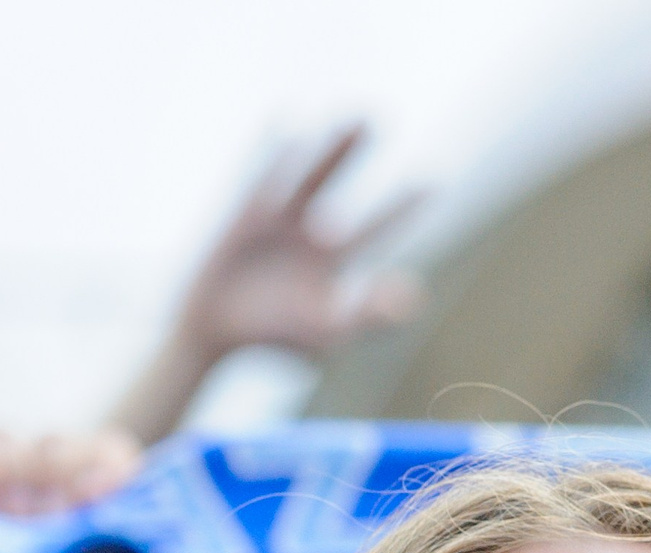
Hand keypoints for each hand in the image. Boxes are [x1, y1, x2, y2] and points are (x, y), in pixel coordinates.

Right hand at [111, 124, 421, 442]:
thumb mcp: (329, 328)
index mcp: (334, 260)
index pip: (377, 227)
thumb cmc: (277, 339)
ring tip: (351, 115)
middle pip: (335, 183)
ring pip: (305, 174)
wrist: (216, 334)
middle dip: (352, 153)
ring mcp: (275, 220)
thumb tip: (414, 298)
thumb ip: (370, 314)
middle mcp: (307, 233)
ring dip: (329, 146)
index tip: (435, 181)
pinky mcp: (246, 214)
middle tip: (378, 116)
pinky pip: (263, 175)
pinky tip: (285, 115)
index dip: (403, 206)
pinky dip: (274, 147)